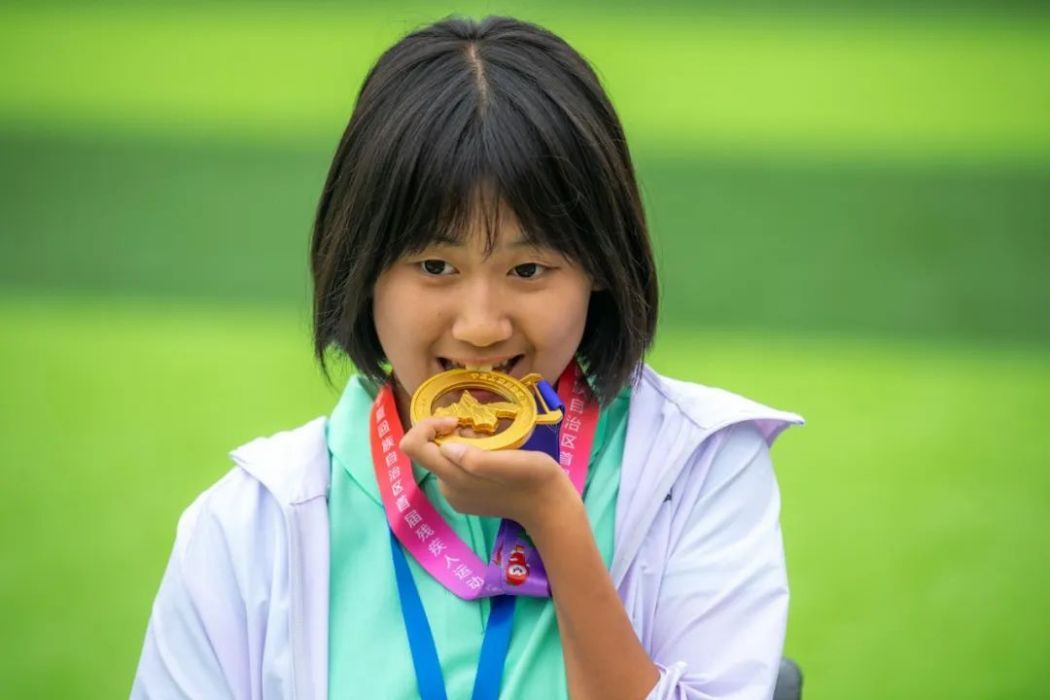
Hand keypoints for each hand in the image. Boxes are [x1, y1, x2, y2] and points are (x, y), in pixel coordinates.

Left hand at [398, 416, 577, 531]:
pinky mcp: (466, 497)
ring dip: (460, 443)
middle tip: (481, 430)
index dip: (428, 426)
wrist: (550, 508)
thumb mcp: (512, 463)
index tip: (456, 420)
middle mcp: (448, 488)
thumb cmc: (535, 480)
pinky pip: (454, 468)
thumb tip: (445, 447)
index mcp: (455, 479)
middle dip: (448, 433)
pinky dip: (467, 454)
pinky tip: (492, 456)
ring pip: (443, 458)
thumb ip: (477, 459)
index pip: (413, 447)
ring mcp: (456, 495)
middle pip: (427, 451)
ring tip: (492, 443)